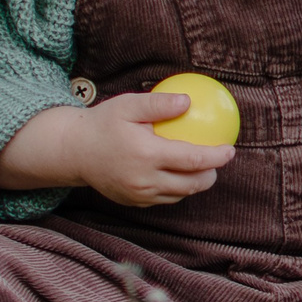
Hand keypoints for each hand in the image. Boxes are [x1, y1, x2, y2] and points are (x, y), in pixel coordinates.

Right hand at [0, 92, 235, 207]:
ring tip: (203, 168)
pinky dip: (176, 189)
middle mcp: (144, 180)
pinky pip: (163, 198)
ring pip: (179, 195)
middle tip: (219, 160)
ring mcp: (137, 194)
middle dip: (211, 175)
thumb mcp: (128, 106)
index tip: (230, 149)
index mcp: (146, 155)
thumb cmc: (103, 123)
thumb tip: (189, 100)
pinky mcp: (132, 201)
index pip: (193, 160)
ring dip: (195, 184)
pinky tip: (180, 175)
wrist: (72, 151)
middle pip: (191, 184)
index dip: (216, 157)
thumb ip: (159, 104)